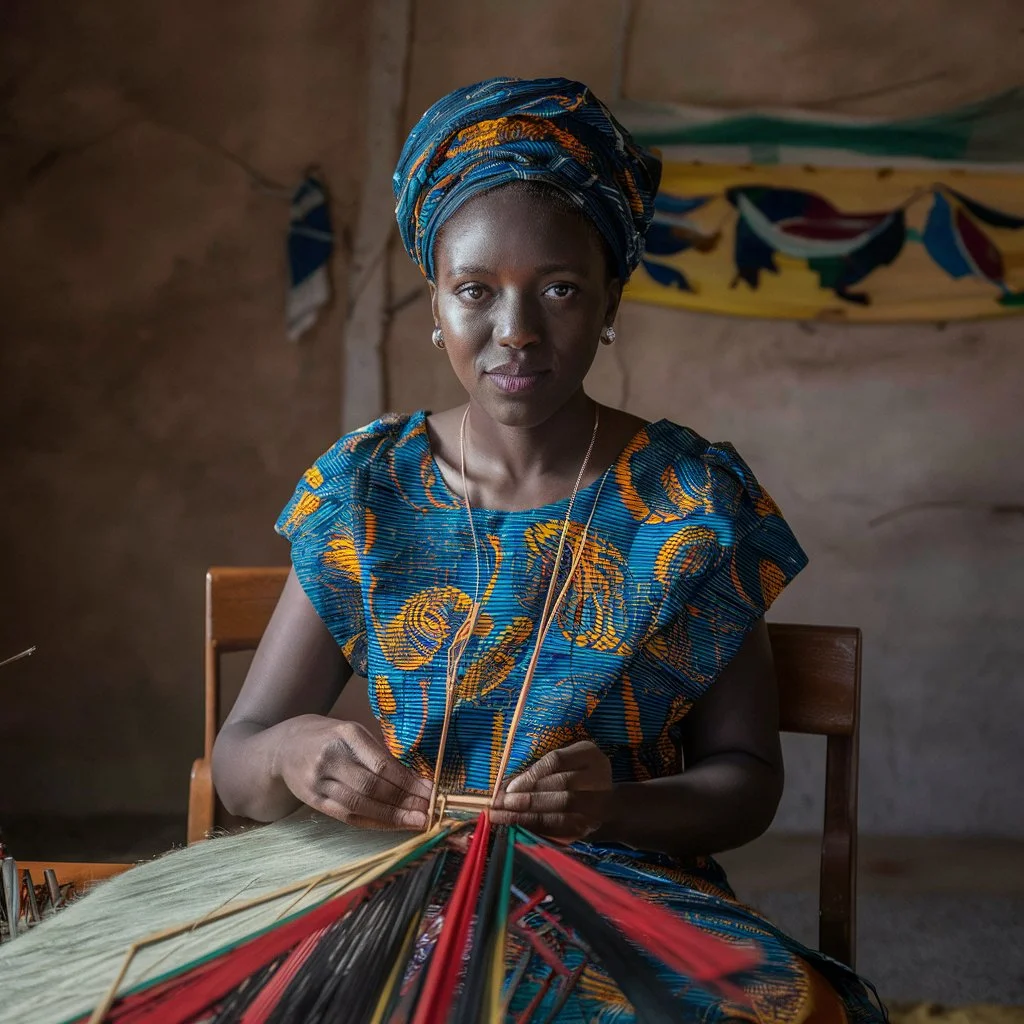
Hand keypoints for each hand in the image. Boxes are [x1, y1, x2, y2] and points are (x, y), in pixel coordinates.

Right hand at [276, 716, 431, 829]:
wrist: (287, 746)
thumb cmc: (330, 737)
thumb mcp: (354, 734)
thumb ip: (379, 754)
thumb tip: (416, 780)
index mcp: (347, 735)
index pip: (381, 764)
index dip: (407, 781)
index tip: (430, 791)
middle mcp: (331, 757)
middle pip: (372, 787)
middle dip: (404, 802)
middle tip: (427, 811)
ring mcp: (319, 781)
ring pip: (360, 805)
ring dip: (392, 816)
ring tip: (416, 821)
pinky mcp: (314, 801)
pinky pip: (347, 816)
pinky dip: (373, 822)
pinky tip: (392, 825)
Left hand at [493, 740, 613, 840]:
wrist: (607, 805)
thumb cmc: (573, 777)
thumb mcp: (562, 765)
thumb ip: (538, 772)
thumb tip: (504, 786)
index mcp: (589, 755)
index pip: (557, 760)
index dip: (532, 774)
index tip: (508, 787)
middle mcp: (599, 778)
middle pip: (561, 787)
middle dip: (527, 798)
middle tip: (501, 805)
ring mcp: (599, 806)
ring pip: (562, 812)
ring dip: (528, 816)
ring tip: (504, 818)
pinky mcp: (590, 827)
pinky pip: (562, 830)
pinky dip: (538, 829)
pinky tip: (518, 828)